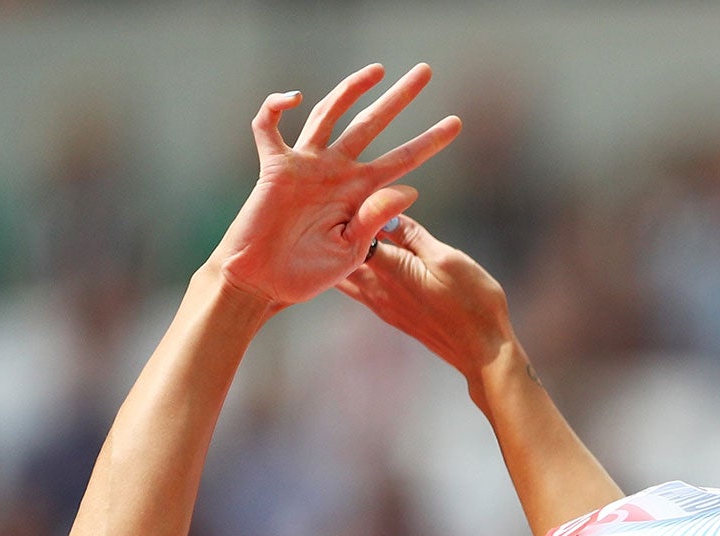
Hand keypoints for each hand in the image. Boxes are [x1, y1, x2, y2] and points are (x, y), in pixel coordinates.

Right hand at [209, 64, 460, 309]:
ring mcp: (306, 165)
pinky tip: (295, 97)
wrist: (264, 283)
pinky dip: (276, 107)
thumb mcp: (352, 251)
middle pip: (372, 124)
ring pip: (330, 114)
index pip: (403, 159)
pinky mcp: (274, 167)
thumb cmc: (308, 273)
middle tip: (425, 71)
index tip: (456, 123)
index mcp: (361, 193)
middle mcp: (337, 171)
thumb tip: (411, 188)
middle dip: (399, 98)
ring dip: (352, 89)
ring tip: (379, 70)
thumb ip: (378, 218)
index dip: (429, 141)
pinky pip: (269, 128)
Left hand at [335, 215, 514, 381]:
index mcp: (388, 268)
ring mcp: (382, 305)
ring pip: (345, 275)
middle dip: (338, 232)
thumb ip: (413, 236)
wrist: (482, 351)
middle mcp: (377, 288)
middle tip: (339, 211)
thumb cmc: (472, 302)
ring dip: (343, 256)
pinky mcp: (392, 316)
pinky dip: (354, 273)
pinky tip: (362, 263)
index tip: (354, 191)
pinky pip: (359, 290)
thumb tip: (390, 214)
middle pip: (341, 255)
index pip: (356, 230)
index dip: (353, 209)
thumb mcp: (446, 258)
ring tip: (343, 234)